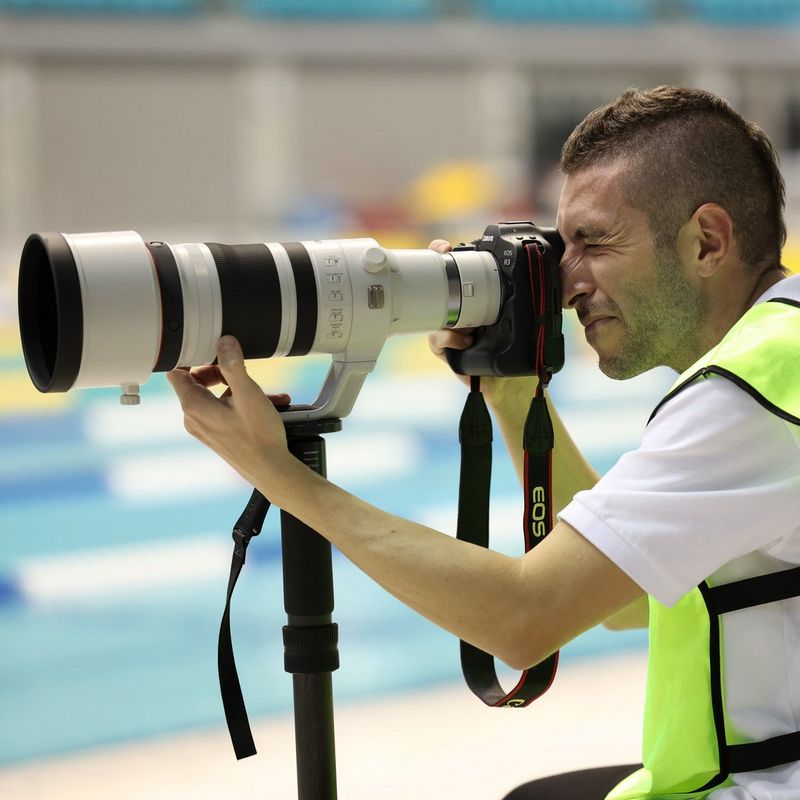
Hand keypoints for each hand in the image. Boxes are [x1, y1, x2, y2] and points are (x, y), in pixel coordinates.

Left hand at [167, 336, 292, 491]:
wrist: (271, 470)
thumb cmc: (259, 437)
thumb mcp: (248, 394)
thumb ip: (234, 366)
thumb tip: (224, 342)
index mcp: (194, 407)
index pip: (177, 372)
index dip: (192, 358)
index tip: (213, 352)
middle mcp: (193, 419)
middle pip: (196, 382)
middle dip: (221, 372)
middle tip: (240, 370)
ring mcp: (205, 428)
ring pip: (215, 396)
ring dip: (238, 388)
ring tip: (266, 392)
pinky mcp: (217, 435)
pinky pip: (223, 410)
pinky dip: (241, 403)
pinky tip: (268, 404)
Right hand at [426, 239, 537, 403]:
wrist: (507, 380)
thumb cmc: (510, 346)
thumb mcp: (513, 317)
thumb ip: (513, 299)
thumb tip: (521, 275)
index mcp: (472, 300)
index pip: (454, 274)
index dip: (444, 256)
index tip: (445, 247)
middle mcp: (456, 312)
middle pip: (436, 289)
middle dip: (435, 274)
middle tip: (442, 260)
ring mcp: (447, 329)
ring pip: (434, 315)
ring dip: (450, 317)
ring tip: (470, 329)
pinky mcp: (442, 347)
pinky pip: (436, 338)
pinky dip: (449, 338)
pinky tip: (465, 342)